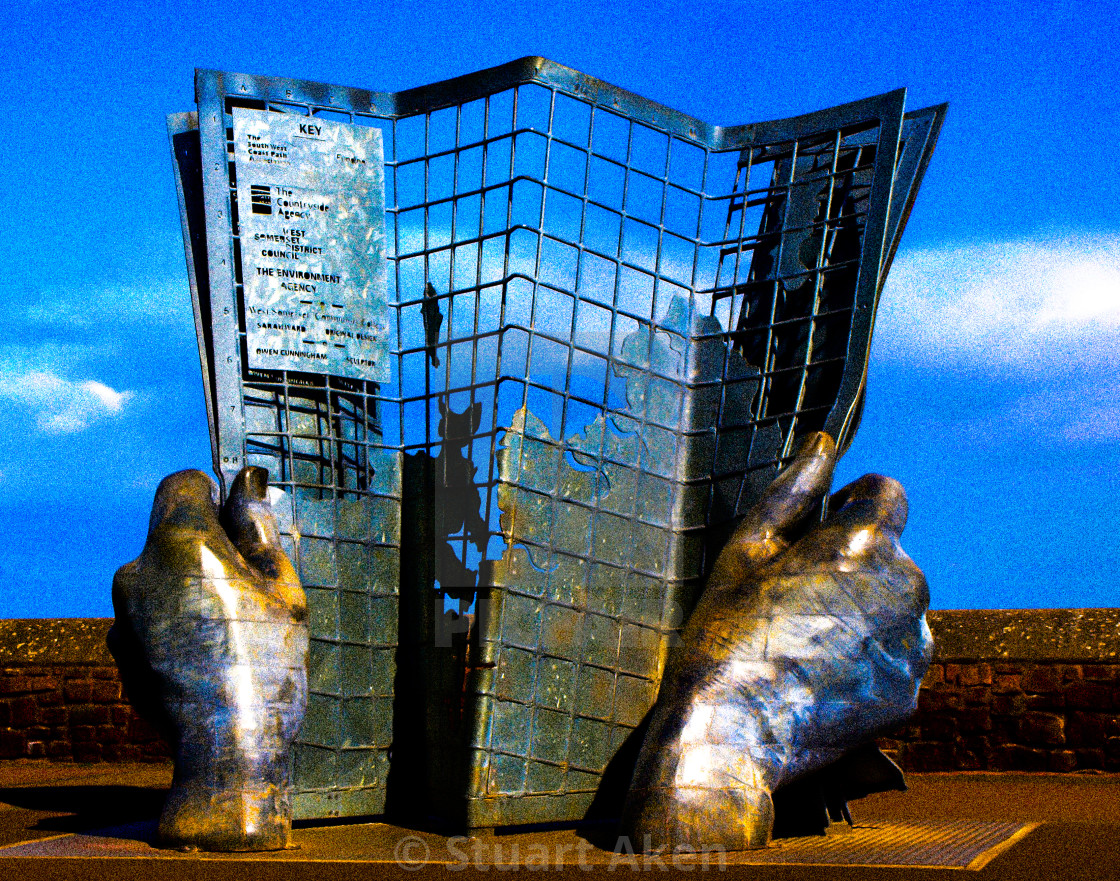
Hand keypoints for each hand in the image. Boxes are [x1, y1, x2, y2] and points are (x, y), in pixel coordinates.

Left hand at [108, 467, 307, 851]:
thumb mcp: (282, 587)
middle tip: (252, 584)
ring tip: (233, 627)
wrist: (228, 742)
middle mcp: (139, 569)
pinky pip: (150, 614)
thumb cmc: (267, 658)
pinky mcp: (119, 647)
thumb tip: (248, 485)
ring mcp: (123, 611)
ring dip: (192, 584)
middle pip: (172, 532)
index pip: (183, 483)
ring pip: (162, 575)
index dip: (215, 493)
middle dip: (209, 546)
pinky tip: (209, 652)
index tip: (239, 519)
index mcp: (181, 543)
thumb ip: (258, 531)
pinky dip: (176, 619)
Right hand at [621, 432, 931, 851]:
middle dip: (853, 562)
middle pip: (890, 554)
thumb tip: (822, 446)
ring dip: (864, 609)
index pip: (888, 493)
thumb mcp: (747, 549)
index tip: (822, 523)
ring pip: (895, 606)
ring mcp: (913, 646)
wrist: (733, 730)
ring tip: (804, 639)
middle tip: (794, 591)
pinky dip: (868, 656)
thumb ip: (793, 491)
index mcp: (866, 544)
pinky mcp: (909, 692)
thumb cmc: (728, 631)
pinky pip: (895, 656)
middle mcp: (905, 589)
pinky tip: (818, 672)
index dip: (852, 501)